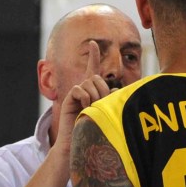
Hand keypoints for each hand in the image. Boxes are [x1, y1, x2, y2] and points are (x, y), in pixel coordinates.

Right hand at [56, 41, 111, 158]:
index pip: (92, 70)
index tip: (93, 42)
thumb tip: (117, 90)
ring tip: (92, 109)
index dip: (93, 56)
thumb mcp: (106, 112)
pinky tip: (85, 107)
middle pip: (96, 77)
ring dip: (95, 96)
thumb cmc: (95, 130)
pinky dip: (85, 97)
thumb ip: (110, 99)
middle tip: (101, 104)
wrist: (78, 143)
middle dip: (102, 89)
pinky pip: (79, 89)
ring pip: (89, 83)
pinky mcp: (68, 99)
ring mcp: (75, 95)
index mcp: (92, 91)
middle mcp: (83, 90)